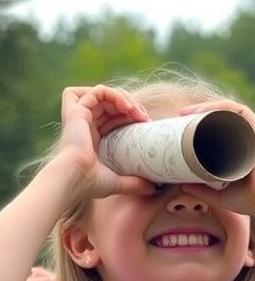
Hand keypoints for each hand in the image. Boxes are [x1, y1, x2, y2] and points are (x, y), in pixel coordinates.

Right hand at [58, 85, 154, 199]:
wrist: (75, 179)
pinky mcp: (77, 110)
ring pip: (105, 93)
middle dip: (131, 105)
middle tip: (143, 117)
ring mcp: (79, 115)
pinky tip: (126, 107)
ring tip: (136, 111)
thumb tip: (153, 189)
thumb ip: (134, 183)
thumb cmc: (90, 183)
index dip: (131, 115)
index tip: (145, 124)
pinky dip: (114, 94)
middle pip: (110, 102)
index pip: (114, 116)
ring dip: (124, 97)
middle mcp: (85, 124)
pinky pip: (98, 90)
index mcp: (93, 136)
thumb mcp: (118, 182)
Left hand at [177, 100, 254, 218]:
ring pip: (228, 111)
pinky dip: (220, 108)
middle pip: (223, 117)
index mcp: (243, 149)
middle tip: (180, 117)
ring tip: (187, 113)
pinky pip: (239, 111)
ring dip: (207, 107)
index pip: (221, 128)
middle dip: (201, 113)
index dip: (201, 124)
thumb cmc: (248, 201)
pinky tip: (203, 111)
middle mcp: (250, 138)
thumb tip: (181, 186)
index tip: (180, 127)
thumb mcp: (219, 195)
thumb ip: (201, 190)